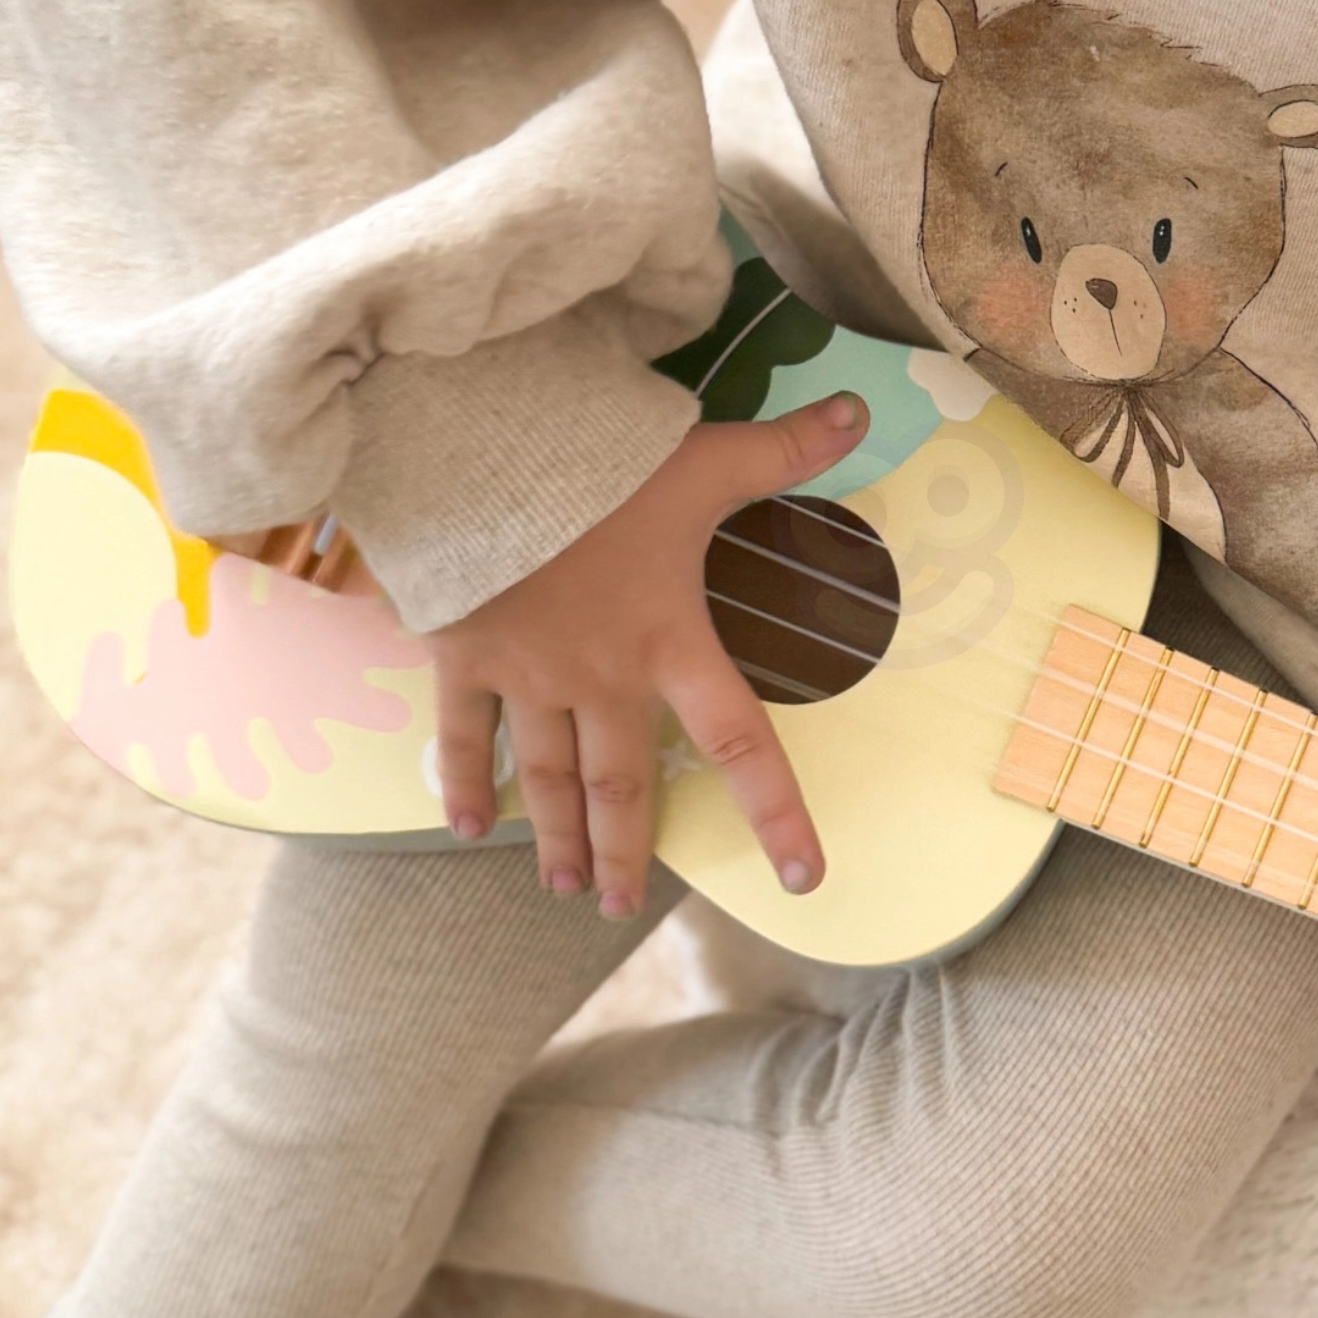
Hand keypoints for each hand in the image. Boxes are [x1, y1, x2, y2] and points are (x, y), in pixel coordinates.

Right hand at [429, 393, 868, 918]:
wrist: (476, 457)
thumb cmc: (596, 463)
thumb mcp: (702, 457)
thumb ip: (782, 448)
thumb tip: (856, 411)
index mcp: (668, 642)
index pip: (740, 741)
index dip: (776, 810)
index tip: (801, 877)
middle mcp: (600, 676)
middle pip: (621, 784)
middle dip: (627, 849)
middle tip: (622, 907)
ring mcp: (527, 674)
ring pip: (547, 776)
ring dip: (556, 835)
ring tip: (564, 885)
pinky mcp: (462, 655)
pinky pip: (461, 735)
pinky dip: (461, 783)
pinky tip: (465, 828)